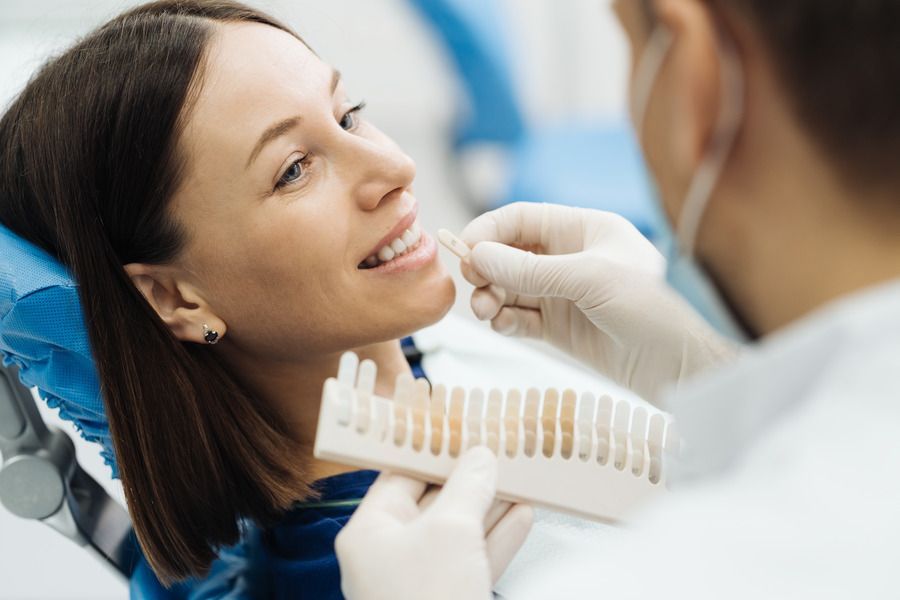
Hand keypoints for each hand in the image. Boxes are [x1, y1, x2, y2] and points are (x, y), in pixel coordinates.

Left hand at [336, 447, 533, 599]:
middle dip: (470, 476)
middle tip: (499, 447)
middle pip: (434, 500)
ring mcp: (422, 582)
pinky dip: (500, 536)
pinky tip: (524, 513)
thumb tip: (481, 457)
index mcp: (371, 533)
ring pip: (461, 530)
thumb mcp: (451, 530)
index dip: (432, 449)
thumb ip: (468, 487)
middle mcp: (392, 555)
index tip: (462, 428)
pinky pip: (477, 559)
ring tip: (521, 473)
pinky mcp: (452, 599)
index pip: (400, 474)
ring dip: (492, 503)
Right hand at [460, 202, 737, 402]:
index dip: (490, 229)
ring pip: (509, 287)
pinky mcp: (559, 327)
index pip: (523, 218)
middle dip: (486, 267)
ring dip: (491, 296)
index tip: (465, 248)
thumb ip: (530, 270)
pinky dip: (505, 320)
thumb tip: (477, 256)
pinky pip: (519, 316)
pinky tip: (504, 325)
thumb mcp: (590, 279)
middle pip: (510, 252)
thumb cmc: (649, 309)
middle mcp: (570, 257)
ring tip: (486, 311)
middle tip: (472, 284)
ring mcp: (563, 293)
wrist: (678, 368)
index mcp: (584, 229)